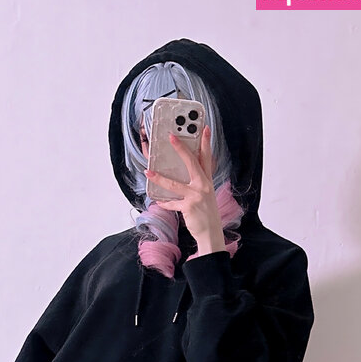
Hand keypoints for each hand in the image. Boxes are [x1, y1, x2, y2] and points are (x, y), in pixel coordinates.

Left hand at [144, 125, 225, 253]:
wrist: (211, 233)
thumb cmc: (207, 214)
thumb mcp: (206, 195)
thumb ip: (197, 183)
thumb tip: (180, 175)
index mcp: (207, 180)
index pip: (207, 157)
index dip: (205, 142)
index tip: (203, 128)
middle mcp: (203, 185)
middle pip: (192, 162)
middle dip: (181, 149)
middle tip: (171, 137)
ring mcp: (196, 196)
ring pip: (175, 184)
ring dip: (160, 178)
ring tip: (148, 172)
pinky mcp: (189, 206)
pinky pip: (172, 203)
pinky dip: (165, 203)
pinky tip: (158, 201)